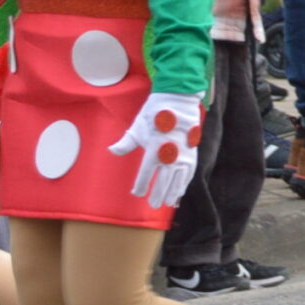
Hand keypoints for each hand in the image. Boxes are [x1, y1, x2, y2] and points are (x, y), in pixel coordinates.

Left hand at [108, 92, 203, 208]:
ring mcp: (184, 154)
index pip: (147, 172)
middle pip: (164, 179)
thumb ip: (126, 142)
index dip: (141, 184)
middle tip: (154, 205)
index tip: (137, 192)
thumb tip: (112, 150)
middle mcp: (171, 153)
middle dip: (159, 193)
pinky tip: (180, 191)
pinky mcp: (193, 152)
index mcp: (155, 147)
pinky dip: (184, 183)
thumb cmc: (155, 113)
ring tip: (168, 203)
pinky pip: (189, 172)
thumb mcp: (138, 126)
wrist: (179, 99)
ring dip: (173, 192)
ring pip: (179, 178)